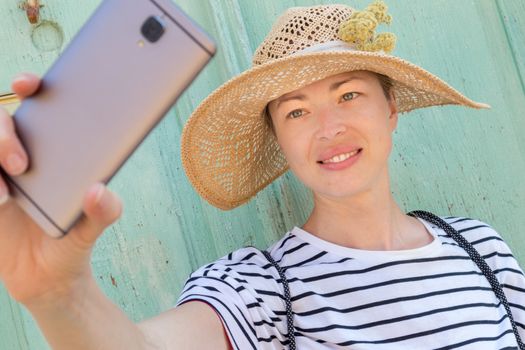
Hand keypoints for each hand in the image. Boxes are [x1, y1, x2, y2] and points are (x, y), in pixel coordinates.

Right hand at [0, 73, 122, 306]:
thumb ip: (103, 212)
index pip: (37, 107)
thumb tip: (100, 191)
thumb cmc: (71, 243)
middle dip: (2, 133)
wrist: (46, 279)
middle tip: (21, 164)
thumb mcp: (92, 229)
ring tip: (5, 194)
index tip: (29, 85)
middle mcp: (20, 156)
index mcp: (53, 151)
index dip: (28, 86)